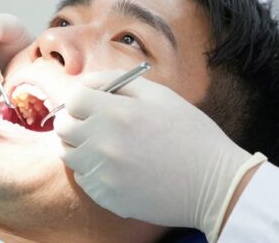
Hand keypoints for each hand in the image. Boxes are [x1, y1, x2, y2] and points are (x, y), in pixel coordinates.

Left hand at [56, 70, 265, 241]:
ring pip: (69, 154)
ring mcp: (104, 174)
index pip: (73, 98)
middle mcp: (104, 144)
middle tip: (96, 122)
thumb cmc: (190, 133)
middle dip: (75, 120)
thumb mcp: (159, 95)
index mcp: (116, 113)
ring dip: (80, 145)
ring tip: (107, 144)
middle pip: (63, 127)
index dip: (82, 97)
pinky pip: (83, 179)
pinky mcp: (107, 198)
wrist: (215, 183)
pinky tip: (117, 167)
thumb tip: (86, 81)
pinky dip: (93, 171)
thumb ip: (117, 82)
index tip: (92, 102)